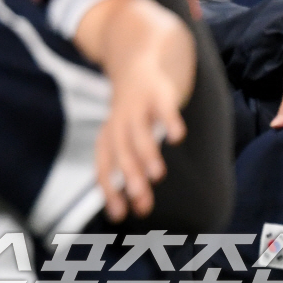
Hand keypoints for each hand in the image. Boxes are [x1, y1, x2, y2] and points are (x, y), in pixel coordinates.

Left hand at [96, 61, 187, 221]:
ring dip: (146, 153)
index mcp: (109, 138)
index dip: (110, 190)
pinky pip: (163, 108)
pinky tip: (177, 136)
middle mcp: (119, 124)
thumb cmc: (130, 118)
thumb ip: (130, 175)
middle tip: (139, 198)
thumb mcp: (124, 142)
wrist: (135, 68)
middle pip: (122, 152)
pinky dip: (169, 121)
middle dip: (130, 175)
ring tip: (157, 175)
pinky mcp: (157, 94)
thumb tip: (130, 211)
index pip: (104, 167)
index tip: (119, 214)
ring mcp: (137, 108)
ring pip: (138, 132)